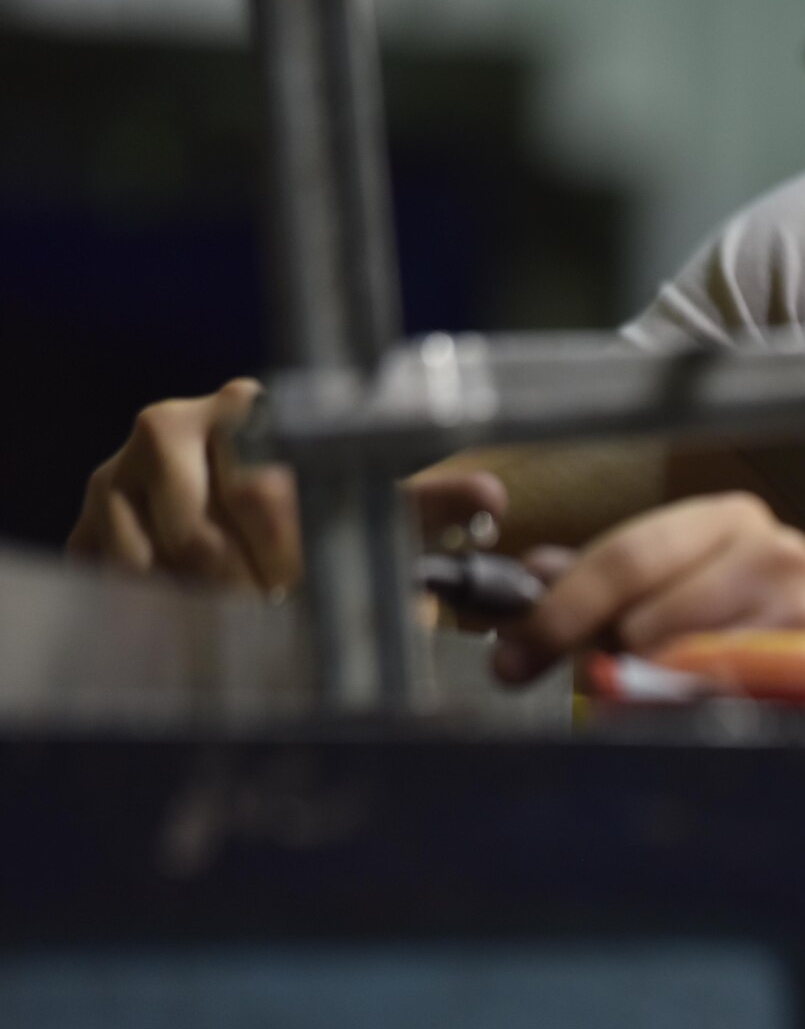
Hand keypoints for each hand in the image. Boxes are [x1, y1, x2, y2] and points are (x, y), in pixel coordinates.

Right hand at [68, 378, 506, 591]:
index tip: (304, 596)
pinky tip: (193, 611)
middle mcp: (176, 425)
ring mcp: (121, 470)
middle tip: (279, 619)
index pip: (267, 489)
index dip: (290, 557)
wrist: (213, 522)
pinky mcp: (89, 514)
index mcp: (251, 409)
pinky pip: (119, 571)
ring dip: (209, 601)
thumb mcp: (364, 503)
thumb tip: (491, 498)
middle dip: (254, 587)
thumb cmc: (302, 512)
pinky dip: (160, 603)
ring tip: (243, 616)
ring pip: (165, 555)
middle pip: (215, 527)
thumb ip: (425, 504)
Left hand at [492, 492, 804, 682]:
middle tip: (596, 679)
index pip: (625, 558)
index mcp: (728, 518)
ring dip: (650, 690)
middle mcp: (776, 548)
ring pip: (679, 667)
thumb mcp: (664, 591)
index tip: (513, 656)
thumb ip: (598, 582)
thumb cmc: (734, 628)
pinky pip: (721, 702)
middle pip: (646, 618)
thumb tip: (530, 575)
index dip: (560, 611)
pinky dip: (693, 712)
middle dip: (606, 656)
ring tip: (657, 690)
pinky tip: (693, 707)